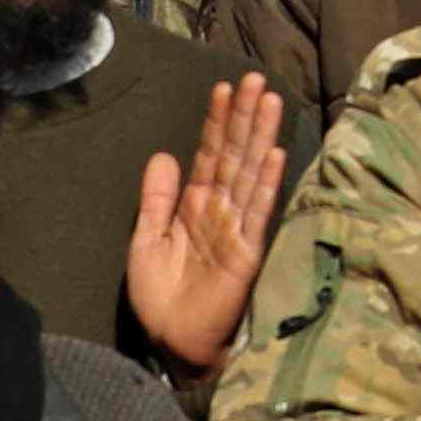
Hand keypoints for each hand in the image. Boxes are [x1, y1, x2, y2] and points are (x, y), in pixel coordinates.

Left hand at [122, 74, 287, 382]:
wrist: (171, 342)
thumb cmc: (159, 296)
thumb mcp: (145, 240)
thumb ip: (156, 199)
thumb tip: (164, 154)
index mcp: (194, 205)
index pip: (208, 154)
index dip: (216, 122)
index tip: (222, 87)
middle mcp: (219, 210)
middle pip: (233, 154)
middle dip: (243, 117)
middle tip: (253, 78)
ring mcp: (236, 228)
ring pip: (249, 173)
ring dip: (260, 137)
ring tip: (269, 101)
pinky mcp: (248, 251)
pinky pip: (257, 212)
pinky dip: (266, 183)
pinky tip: (275, 155)